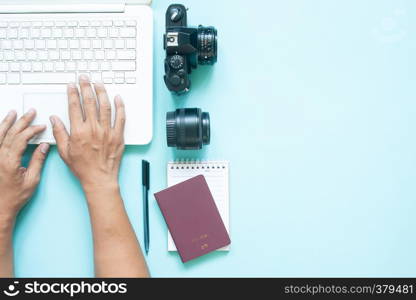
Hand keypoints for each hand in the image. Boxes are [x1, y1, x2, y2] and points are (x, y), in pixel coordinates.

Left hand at [0, 109, 48, 221]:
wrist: (0, 207)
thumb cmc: (14, 197)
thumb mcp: (32, 180)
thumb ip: (38, 160)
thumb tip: (43, 146)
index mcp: (9, 161)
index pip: (21, 138)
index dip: (32, 130)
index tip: (41, 126)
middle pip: (10, 133)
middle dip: (21, 121)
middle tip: (29, 113)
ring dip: (6, 123)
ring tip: (12, 113)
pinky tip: (0, 127)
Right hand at [50, 76, 125, 194]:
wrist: (99, 179)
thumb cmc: (83, 168)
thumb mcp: (64, 152)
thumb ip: (59, 133)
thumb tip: (54, 119)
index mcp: (79, 132)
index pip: (75, 106)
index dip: (73, 93)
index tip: (71, 85)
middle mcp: (93, 129)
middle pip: (90, 102)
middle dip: (86, 87)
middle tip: (85, 78)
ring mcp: (107, 131)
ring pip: (105, 106)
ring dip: (102, 92)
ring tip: (99, 83)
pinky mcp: (118, 136)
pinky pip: (121, 118)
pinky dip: (120, 106)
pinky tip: (118, 98)